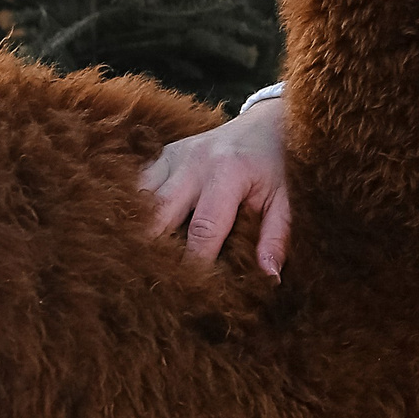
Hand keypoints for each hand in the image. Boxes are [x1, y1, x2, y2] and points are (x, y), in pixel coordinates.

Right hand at [140, 96, 292, 277]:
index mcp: (228, 173)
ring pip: (137, 202)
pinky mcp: (160, 156)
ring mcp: (172, 156)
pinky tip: (132, 236)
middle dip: (153, 254)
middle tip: (152, 287)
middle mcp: (193, 162)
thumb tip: (269, 278)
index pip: (202, 231)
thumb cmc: (279, 165)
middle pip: (157, 217)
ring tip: (137, 265)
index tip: (190, 295)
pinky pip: (134, 187)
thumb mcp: (287, 199)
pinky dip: (131, 212)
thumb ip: (277, 236)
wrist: (268, 123)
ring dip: (136, 234)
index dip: (193, 266)